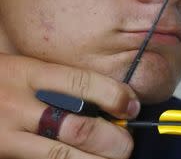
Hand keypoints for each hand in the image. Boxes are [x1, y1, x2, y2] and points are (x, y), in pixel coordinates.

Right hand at [0, 53, 138, 158]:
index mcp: (26, 73)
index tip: (131, 106)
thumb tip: (104, 97)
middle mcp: (16, 104)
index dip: (114, 96)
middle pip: (79, 126)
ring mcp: (5, 134)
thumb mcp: (19, 67)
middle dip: (112, 139)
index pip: (81, 82)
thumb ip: (54, 80)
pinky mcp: (1, 155)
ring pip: (62, 155)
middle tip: (126, 145)